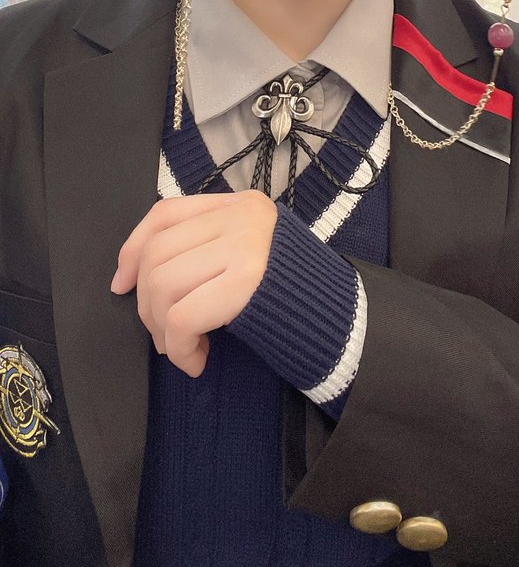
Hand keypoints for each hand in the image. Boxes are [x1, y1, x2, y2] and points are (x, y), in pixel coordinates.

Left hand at [110, 190, 277, 376]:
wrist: (349, 327)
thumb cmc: (294, 301)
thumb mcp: (250, 256)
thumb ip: (205, 250)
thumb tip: (131, 275)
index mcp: (241, 205)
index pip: (166, 213)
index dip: (133, 248)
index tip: (121, 284)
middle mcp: (242, 217)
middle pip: (158, 254)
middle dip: (147, 304)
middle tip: (165, 336)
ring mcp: (245, 245)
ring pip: (162, 285)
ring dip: (162, 330)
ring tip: (184, 349)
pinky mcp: (246, 282)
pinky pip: (182, 317)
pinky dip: (179, 348)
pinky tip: (197, 360)